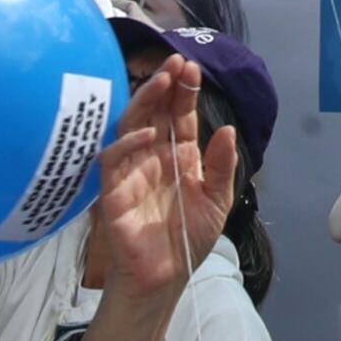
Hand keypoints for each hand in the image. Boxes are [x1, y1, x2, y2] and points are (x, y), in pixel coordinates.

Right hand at [83, 57, 235, 311]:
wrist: (166, 276)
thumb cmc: (188, 237)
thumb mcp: (217, 200)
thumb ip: (222, 166)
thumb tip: (227, 130)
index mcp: (178, 156)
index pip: (178, 116)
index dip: (184, 92)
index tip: (192, 68)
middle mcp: (152, 156)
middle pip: (154, 113)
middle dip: (165, 86)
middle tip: (176, 64)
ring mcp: (131, 170)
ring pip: (131, 126)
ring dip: (145, 103)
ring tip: (162, 81)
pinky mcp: (113, 190)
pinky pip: (113, 160)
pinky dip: (127, 144)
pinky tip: (146, 133)